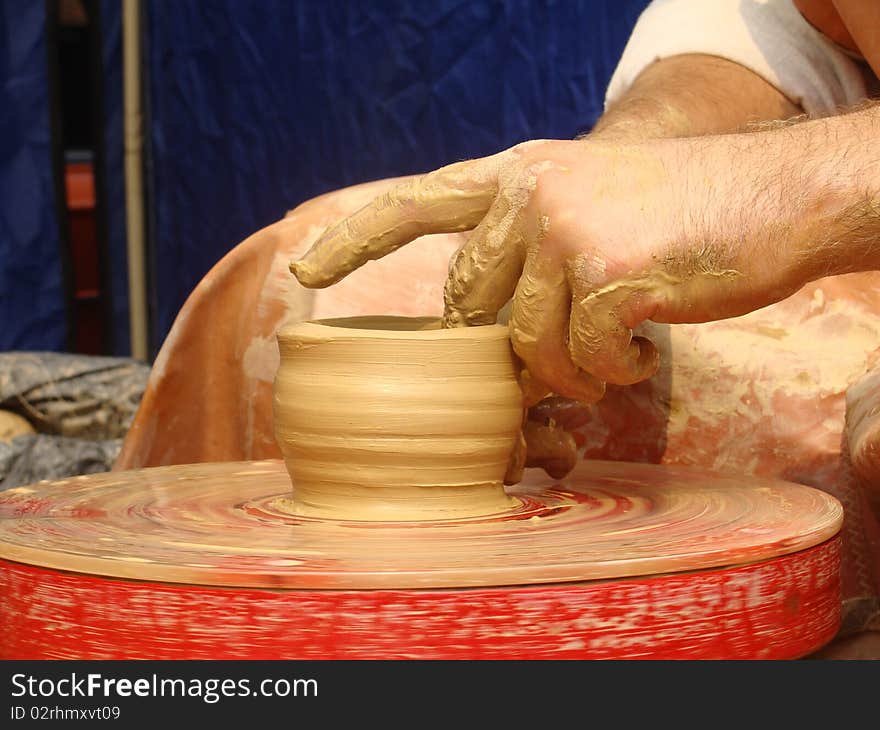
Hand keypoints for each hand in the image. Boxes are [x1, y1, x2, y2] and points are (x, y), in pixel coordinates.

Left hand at [290, 136, 816, 474]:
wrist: (773, 195)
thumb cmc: (678, 215)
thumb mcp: (588, 205)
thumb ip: (527, 249)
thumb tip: (479, 329)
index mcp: (519, 174)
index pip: (415, 204)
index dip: (354, 240)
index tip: (305, 271)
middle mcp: (531, 195)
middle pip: (472, 304)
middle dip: (509, 348)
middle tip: (565, 354)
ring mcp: (566, 230)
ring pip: (525, 345)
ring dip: (568, 371)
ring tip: (611, 357)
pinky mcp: (608, 273)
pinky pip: (580, 360)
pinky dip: (610, 372)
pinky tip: (640, 350)